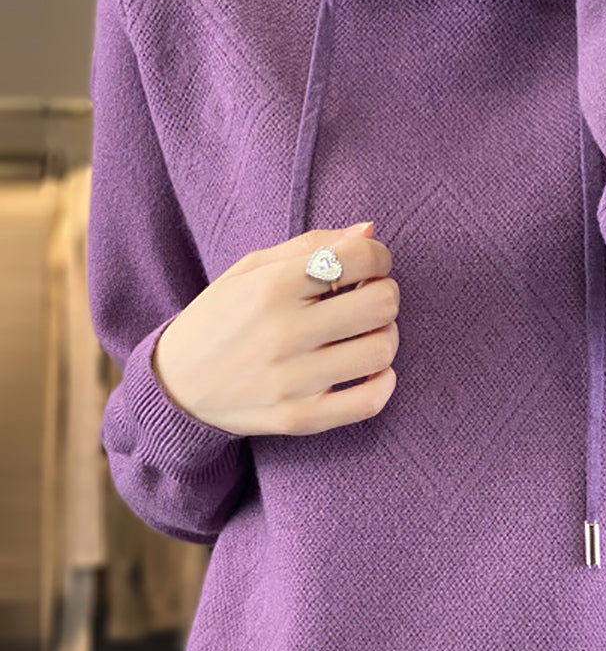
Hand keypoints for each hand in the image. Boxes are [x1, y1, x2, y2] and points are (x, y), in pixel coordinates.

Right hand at [151, 221, 399, 437]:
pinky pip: (369, 402)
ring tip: (365, 332)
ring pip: (381, 351)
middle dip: (386, 293)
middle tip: (369, 296)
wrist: (175, 383)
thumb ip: (312, 245)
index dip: (378, 256)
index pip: (358, 258)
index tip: (369, 264)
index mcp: (270, 287)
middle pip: (380, 304)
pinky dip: (383, 382)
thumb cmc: (221, 316)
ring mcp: (291, 380)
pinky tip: (370, 370)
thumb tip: (371, 232)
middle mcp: (282, 333)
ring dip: (385, 335)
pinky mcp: (299, 417)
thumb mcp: (251, 269)